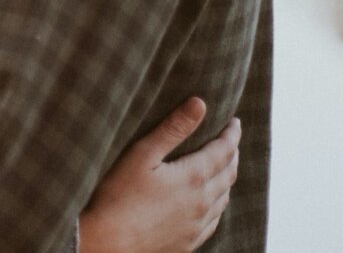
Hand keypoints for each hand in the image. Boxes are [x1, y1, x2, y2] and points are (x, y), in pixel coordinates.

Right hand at [79, 97, 239, 252]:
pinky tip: (213, 201)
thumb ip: (173, 128)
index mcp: (193, 177)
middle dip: (233, 153)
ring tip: (225, 165)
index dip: (231, 134)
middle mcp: (202, 202)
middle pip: (228, 173)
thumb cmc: (118, 195)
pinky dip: (220, 203)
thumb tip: (200, 103)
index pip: (224, 150)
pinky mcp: (189, 241)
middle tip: (231, 139)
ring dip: (228, 177)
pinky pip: (215, 219)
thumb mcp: (142, 154)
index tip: (234, 121)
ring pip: (224, 197)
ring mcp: (197, 225)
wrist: (108, 243)